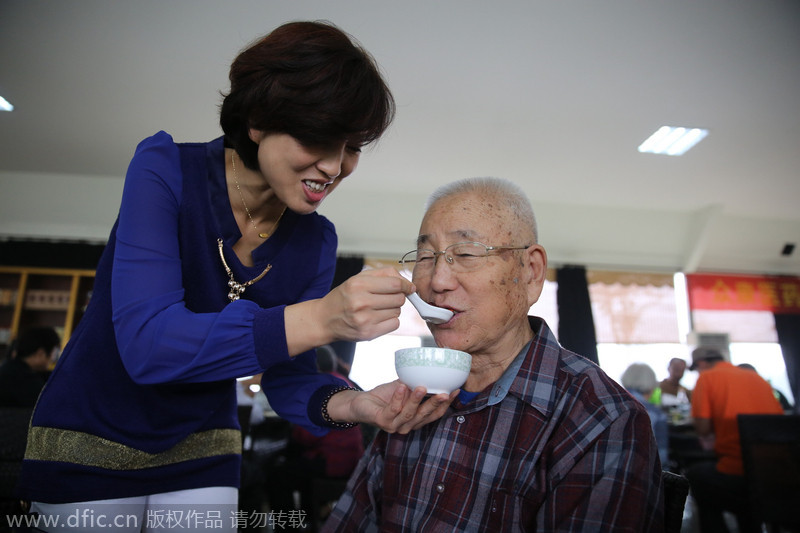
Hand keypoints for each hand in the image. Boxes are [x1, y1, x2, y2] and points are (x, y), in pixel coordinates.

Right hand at [285, 268, 414, 355]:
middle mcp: (361, 302)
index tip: (409, 288)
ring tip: (377, 308)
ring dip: (392, 309)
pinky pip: (394, 324)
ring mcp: (365, 320)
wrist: (324, 319)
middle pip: (399, 298)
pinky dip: (390, 321)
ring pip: (397, 312)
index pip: (395, 284)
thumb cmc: (343, 297)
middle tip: (386, 298)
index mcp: (358, 285)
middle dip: (397, 297)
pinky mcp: (368, 333)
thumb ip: (383, 274)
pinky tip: (378, 318)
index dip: (406, 285)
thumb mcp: (358, 279)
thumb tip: (406, 283)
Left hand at [329, 381, 456, 433]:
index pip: (435, 414)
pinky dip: (398, 398)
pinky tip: (402, 386)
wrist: (361, 402)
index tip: (455, 390)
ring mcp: (395, 426)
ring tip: (422, 386)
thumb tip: (433, 368)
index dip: (446, 404)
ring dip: (416, 400)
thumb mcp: (405, 388)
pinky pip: (392, 410)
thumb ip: (417, 383)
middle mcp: (407, 426)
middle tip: (444, 392)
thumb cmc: (385, 396)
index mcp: (416, 420)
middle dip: (436, 404)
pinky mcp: (382, 421)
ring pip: (409, 414)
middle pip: (425, 416)